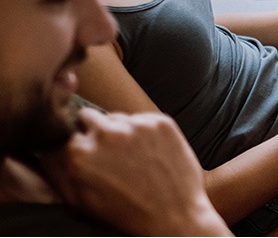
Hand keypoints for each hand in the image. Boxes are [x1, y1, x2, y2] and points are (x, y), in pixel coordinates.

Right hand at [39, 108, 229, 235]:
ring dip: (121, 131)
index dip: (75, 142)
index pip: (65, 131)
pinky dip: (145, 131)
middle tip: (110, 155)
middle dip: (95, 133)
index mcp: (78, 154)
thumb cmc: (126, 214)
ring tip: (133, 158)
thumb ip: (56, 169)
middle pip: (89, 117)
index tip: (85, 151)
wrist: (175, 218)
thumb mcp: (79, 199)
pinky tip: (150, 154)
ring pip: (117, 117)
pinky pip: (143, 118)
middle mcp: (106, 134)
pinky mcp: (161, 123)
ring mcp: (136, 126)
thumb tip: (45, 145)